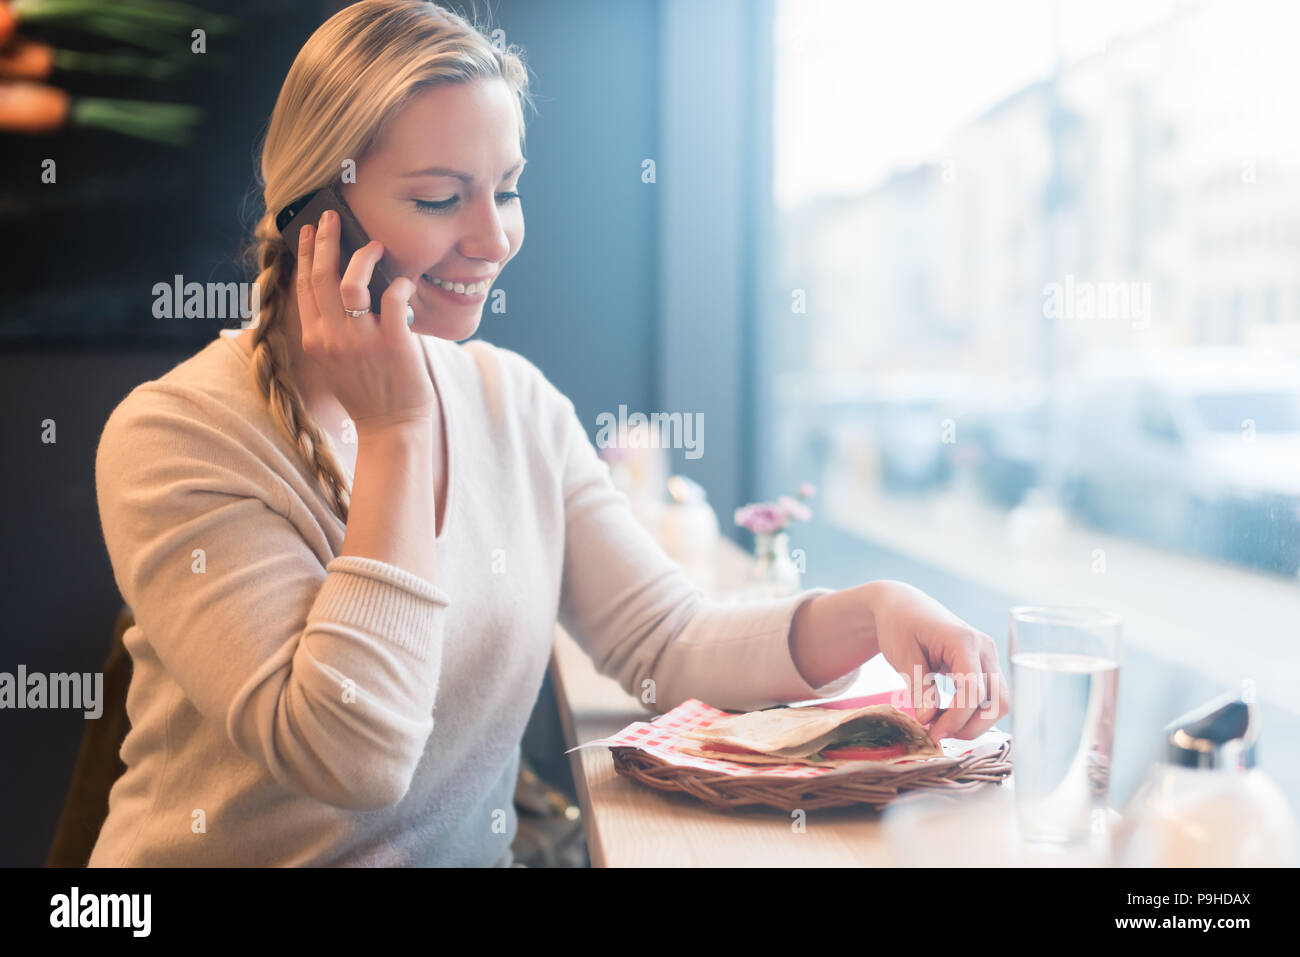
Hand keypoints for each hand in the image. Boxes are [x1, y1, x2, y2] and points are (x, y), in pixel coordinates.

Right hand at [295, 209, 435, 431]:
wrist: (391, 428)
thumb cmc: (368, 393)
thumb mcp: (335, 361)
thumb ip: (331, 329)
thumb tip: (340, 289)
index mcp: (315, 339)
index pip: (304, 285)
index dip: (306, 252)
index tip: (308, 229)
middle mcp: (332, 338)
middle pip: (322, 275)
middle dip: (325, 239)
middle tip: (333, 217)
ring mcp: (361, 341)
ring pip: (352, 282)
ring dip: (363, 256)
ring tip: (375, 245)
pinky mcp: (392, 344)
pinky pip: (392, 297)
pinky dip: (399, 284)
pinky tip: (404, 283)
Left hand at [867, 580, 1010, 741]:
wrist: (902, 605)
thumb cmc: (899, 624)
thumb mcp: (902, 655)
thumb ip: (919, 688)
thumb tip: (929, 720)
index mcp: (964, 640)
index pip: (973, 690)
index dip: (956, 718)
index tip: (933, 733)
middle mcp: (983, 648)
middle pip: (997, 701)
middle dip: (972, 726)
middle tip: (938, 734)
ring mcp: (987, 656)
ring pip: (998, 702)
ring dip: (973, 721)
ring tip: (939, 725)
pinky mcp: (983, 665)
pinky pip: (988, 696)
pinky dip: (971, 711)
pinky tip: (944, 714)